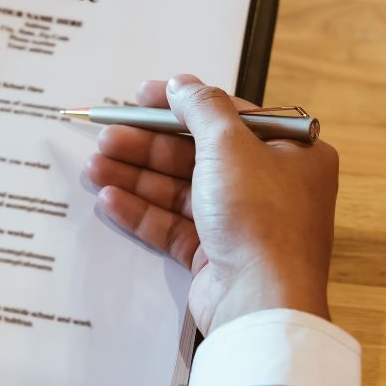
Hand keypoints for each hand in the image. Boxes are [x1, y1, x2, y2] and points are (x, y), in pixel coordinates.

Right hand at [84, 75, 338, 334]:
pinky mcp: (215, 256)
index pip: (229, 117)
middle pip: (197, 154)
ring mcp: (241, 223)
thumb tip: (183, 84)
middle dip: (148, 145)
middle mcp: (269, 186)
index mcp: (290, 152)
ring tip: (95, 167)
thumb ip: (202, 108)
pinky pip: (173, 226)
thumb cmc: (261, 218)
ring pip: (180, 191)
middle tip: (107, 136)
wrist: (262, 302)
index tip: (141, 97)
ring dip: (137, 177)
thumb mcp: (230, 145)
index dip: (182, 105)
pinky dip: (142, 212)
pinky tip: (109, 200)